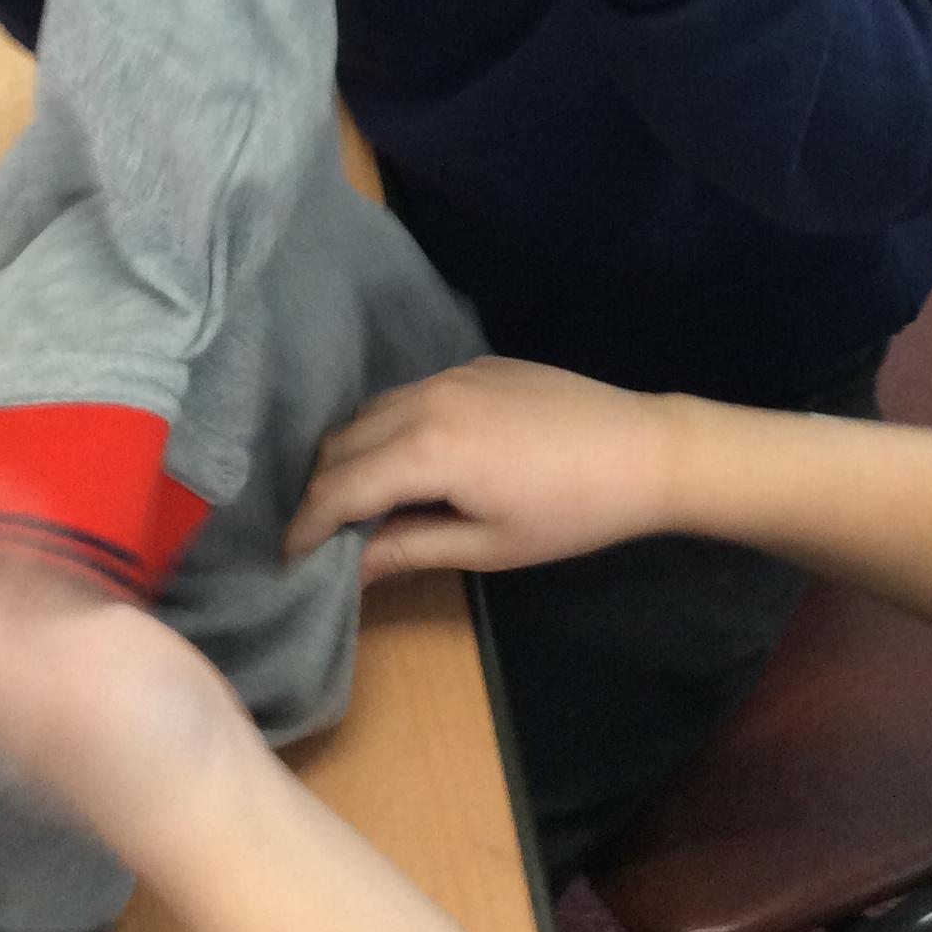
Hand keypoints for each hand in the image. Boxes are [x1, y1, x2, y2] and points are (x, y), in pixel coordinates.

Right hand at [287, 359, 681, 581]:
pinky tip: (408, 463)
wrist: (643, 449)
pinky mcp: (478, 365)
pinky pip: (410, 395)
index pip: (340, 487)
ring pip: (372, 411)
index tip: (288, 558)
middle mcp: (426, 398)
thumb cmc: (569, 513)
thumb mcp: (487, 546)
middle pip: (343, 441)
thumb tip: (348, 567)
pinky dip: (389, 428)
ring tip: (356, 502)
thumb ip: (408, 548)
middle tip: (318, 535)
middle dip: (321, 489)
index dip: (307, 525)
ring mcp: (452, 374)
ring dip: (352, 454)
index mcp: (426, 448)